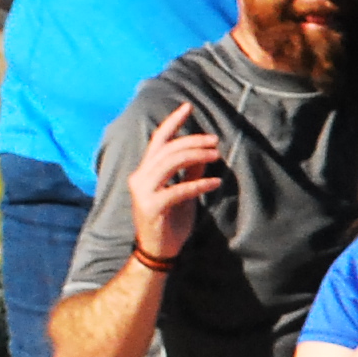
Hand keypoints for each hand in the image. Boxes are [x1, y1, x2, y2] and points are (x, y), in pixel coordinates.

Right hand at [126, 101, 223, 262]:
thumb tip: (206, 152)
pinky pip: (178, 189)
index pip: (158, 140)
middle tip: (215, 141)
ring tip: (217, 156)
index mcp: (146, 171)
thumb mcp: (184, 191)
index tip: (188, 106)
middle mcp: (140, 177)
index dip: (173, 122)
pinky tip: (215, 182)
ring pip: (170, 163)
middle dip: (193, 140)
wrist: (158, 250)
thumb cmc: (171, 219)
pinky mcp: (151, 206)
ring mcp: (143, 192)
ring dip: (196, 156)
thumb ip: (191, 172)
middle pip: (167, 149)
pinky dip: (199, 183)